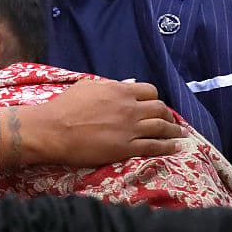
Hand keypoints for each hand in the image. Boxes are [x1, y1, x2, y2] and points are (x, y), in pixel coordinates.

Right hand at [21, 79, 182, 167]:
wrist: (52, 130)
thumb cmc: (64, 106)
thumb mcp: (86, 86)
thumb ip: (110, 84)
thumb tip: (130, 83)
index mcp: (119, 91)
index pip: (149, 91)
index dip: (154, 98)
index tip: (155, 105)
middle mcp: (129, 108)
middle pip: (160, 109)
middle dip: (168, 115)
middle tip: (170, 121)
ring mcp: (129, 129)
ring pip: (161, 127)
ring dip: (174, 130)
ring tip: (179, 134)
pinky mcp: (126, 148)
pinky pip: (154, 146)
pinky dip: (168, 146)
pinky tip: (175, 147)